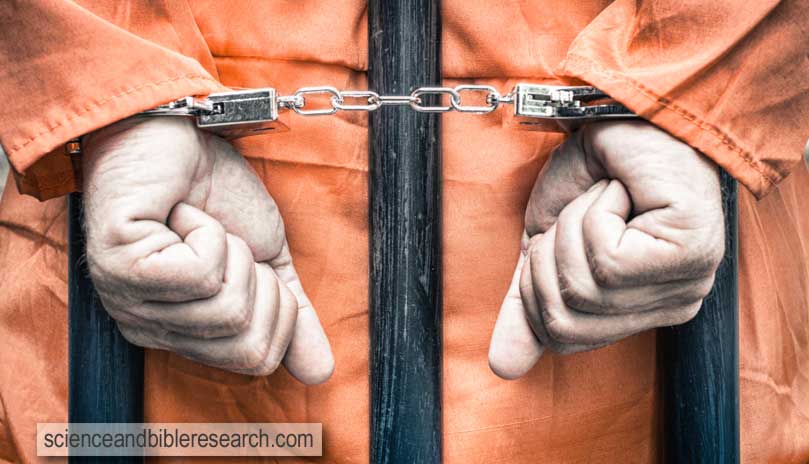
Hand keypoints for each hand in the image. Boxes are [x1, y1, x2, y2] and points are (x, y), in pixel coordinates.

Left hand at [82, 117, 333, 383]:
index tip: (250, 261)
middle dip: (259, 281)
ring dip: (232, 250)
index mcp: (184, 333)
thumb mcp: (268, 259)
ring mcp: (130, 302)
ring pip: (227, 308)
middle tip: (226, 242)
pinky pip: (201, 273)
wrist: (179, 130)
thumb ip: (292, 314)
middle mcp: (151, 329)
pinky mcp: (119, 267)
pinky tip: (178, 213)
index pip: (257, 359)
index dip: (278, 308)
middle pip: (246, 345)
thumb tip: (321, 372)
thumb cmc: (216, 192)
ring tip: (199, 225)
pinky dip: (209, 232)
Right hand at [488, 121, 723, 378]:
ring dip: (573, 226)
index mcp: (638, 311)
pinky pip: (607, 260)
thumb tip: (501, 367)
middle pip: (566, 321)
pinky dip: (595, 213)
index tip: (545, 245)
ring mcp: (684, 285)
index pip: (563, 338)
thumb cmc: (593, 174)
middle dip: (548, 258)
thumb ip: (527, 303)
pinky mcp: (687, 256)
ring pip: (585, 287)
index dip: (534, 289)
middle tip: (577, 215)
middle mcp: (668, 308)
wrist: (627, 115)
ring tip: (603, 197)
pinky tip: (621, 192)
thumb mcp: (544, 244)